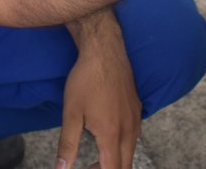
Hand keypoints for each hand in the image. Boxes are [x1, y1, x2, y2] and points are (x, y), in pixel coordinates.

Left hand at [57, 12, 140, 168]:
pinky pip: (134, 135)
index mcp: (112, 134)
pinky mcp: (137, 108)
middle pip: (125, 165)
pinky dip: (122, 145)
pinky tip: (109, 135)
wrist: (104, 50)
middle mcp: (129, 129)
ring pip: (131, 150)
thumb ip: (67, 145)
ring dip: (116, 159)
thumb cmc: (86, 80)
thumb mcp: (71, 114)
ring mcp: (136, 118)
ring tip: (96, 157)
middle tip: (88, 168)